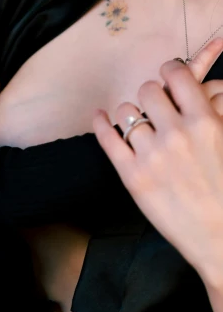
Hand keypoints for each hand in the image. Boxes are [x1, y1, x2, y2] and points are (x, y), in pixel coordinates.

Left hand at [93, 39, 222, 284]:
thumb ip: (212, 114)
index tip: (169, 75)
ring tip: (137, 121)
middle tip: (155, 104)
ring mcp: (151, 155)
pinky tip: (100, 116)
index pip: (177, 74)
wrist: (221, 240)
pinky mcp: (132, 176)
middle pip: (148, 90)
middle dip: (152, 94)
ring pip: (126, 112)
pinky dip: (101, 123)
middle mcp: (176, 134)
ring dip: (131, 113)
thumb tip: (200, 91)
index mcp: (206, 122)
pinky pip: (107, 138)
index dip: (171, 70)